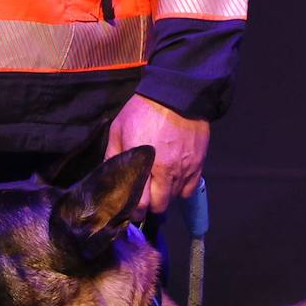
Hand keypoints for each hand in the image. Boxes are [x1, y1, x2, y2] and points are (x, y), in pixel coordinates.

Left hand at [105, 94, 209, 218]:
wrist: (177, 94)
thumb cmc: (144, 110)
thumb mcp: (119, 128)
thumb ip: (113, 154)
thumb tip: (108, 175)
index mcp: (144, 165)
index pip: (141, 203)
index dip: (135, 211)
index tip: (131, 209)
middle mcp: (165, 172)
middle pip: (159, 206)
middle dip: (150, 206)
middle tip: (144, 199)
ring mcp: (183, 170)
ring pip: (174, 199)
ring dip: (164, 197)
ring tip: (158, 187)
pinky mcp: (197, 165)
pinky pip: (188, 190)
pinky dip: (180, 190)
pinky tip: (174, 181)